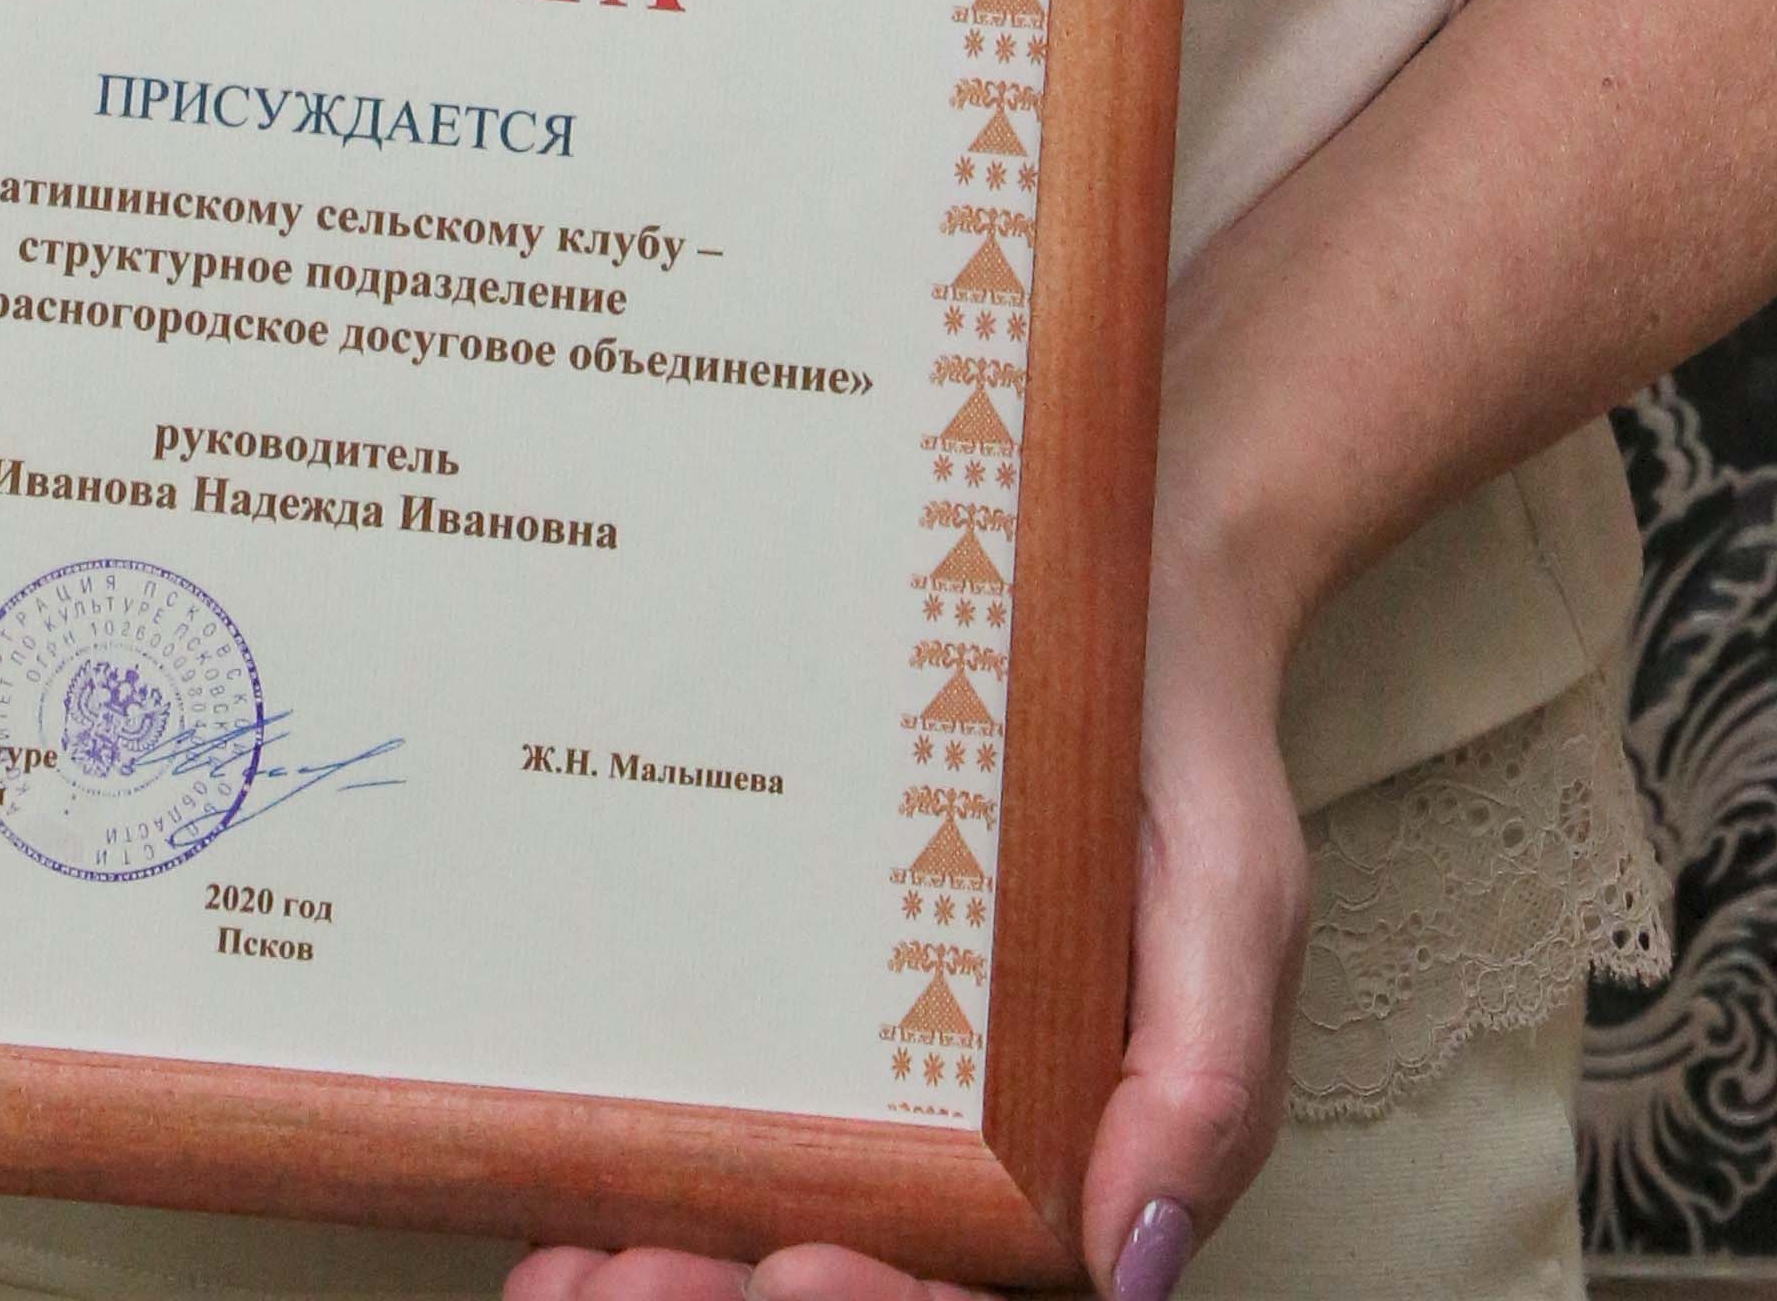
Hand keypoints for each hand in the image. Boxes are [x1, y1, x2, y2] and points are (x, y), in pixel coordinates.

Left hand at [502, 504, 1305, 1300]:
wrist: (1102, 549)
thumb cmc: (1173, 742)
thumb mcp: (1230, 898)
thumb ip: (1207, 1076)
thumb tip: (1134, 1258)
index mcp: (1054, 1141)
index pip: (947, 1282)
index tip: (802, 1266)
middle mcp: (945, 1122)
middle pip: (823, 1271)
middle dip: (728, 1297)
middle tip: (649, 1273)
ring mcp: (847, 1052)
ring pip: (743, 1212)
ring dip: (652, 1260)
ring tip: (581, 1259)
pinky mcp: (769, 967)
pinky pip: (687, 1097)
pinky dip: (617, 1168)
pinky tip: (547, 1176)